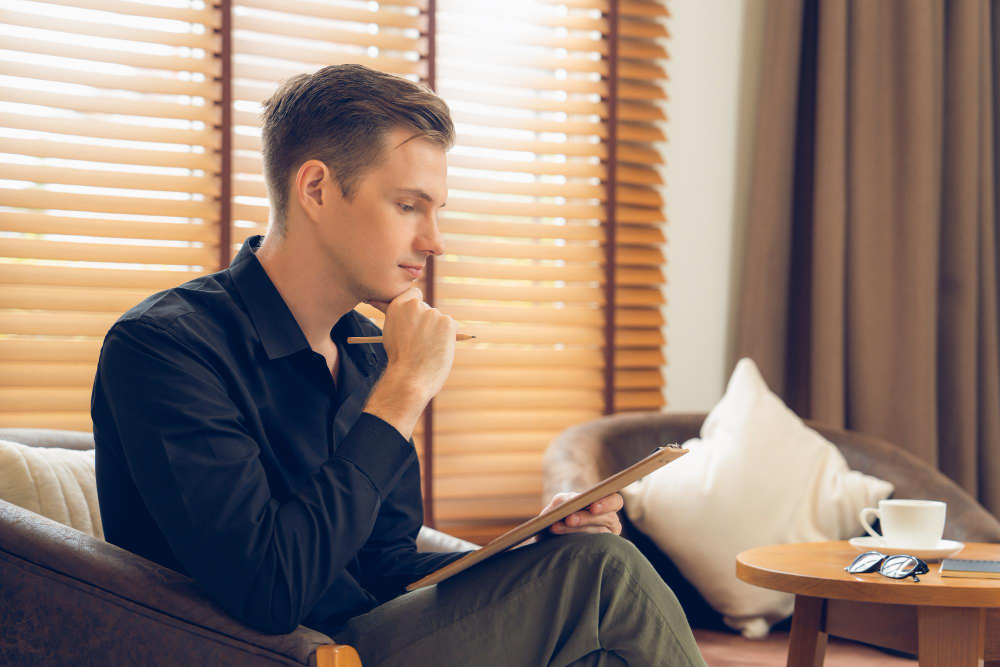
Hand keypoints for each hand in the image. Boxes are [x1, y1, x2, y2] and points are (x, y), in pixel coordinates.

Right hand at [365, 287, 456, 402]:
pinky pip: (451, 327)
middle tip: (421, 343)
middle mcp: (415, 305)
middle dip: (427, 323)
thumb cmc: (400, 360)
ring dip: (437, 331)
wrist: (410, 377)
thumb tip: (387, 305)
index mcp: (398, 305)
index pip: (414, 293)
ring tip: (427, 350)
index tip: (416, 318)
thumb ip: (396, 317)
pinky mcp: (448, 322)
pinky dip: (447, 337)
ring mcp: (433, 313)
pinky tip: (437, 349)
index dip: (417, 307)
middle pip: (428, 309)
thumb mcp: (390, 332)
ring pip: (439, 320)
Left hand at [533, 492, 623, 542]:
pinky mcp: (600, 550)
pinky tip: (562, 540)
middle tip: (569, 519)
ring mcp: (608, 537)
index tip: (592, 507)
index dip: (607, 503)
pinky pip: (593, 546)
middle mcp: (611, 521)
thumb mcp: (562, 502)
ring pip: (599, 533)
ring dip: (577, 530)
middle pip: (609, 518)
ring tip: (556, 528)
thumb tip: (574, 500)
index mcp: (606, 504)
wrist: (551, 532)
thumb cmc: (560, 512)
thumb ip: (567, 499)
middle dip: (587, 518)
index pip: (616, 501)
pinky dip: (576, 541)